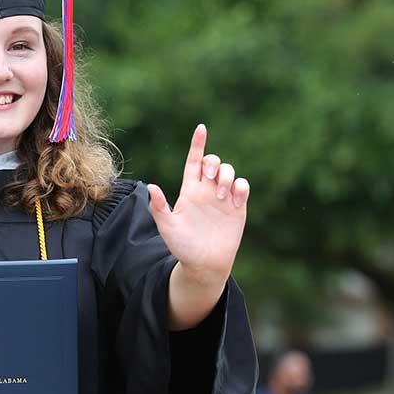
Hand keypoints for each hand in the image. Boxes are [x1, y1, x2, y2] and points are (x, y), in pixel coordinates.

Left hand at [145, 124, 249, 284]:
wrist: (204, 264)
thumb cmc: (182, 246)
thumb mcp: (167, 227)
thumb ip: (159, 207)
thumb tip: (151, 187)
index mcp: (189, 190)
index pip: (193, 161)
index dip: (197, 144)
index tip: (201, 128)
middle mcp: (206, 191)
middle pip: (213, 162)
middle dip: (213, 162)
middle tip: (210, 177)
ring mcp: (223, 198)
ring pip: (229, 172)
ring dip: (226, 176)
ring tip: (220, 196)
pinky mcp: (237, 207)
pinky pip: (243, 187)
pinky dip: (240, 187)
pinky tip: (234, 200)